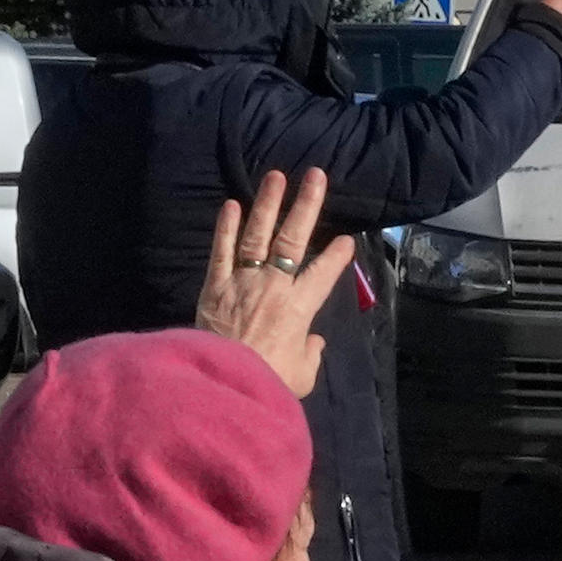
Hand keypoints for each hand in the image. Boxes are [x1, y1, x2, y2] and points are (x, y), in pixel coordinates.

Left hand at [192, 166, 355, 397]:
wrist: (223, 384)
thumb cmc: (268, 381)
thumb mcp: (301, 376)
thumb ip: (309, 354)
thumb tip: (312, 341)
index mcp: (299, 308)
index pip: (323, 274)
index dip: (337, 256)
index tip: (346, 239)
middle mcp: (274, 286)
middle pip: (292, 240)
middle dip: (306, 206)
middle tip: (315, 176)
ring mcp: (242, 281)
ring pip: (257, 236)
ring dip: (267, 204)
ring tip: (276, 176)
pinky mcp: (215, 285)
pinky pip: (222, 251)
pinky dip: (226, 228)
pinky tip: (232, 204)